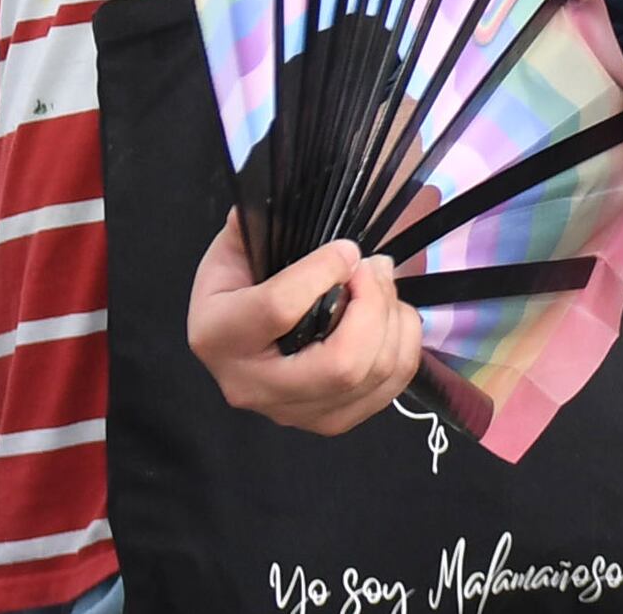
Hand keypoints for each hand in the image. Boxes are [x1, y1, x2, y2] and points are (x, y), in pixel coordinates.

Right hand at [188, 216, 425, 436]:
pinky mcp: (329, 421)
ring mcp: (294, 412)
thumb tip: (278, 201)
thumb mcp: (234, 250)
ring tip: (384, 284)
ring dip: (393, 320)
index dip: (323, 271)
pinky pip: (388, 388)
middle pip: (340, 364)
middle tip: (376, 266)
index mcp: (219, 336)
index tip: (347, 248)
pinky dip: (403, 345)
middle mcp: (252, 386)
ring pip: (370, 376)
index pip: (278, 308)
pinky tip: (390, 316)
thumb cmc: (237, 287)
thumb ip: (255, 225)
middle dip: (373, 306)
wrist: (236, 342)